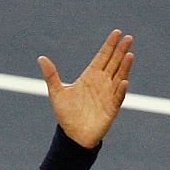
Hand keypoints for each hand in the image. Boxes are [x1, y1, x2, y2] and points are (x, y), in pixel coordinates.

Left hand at [38, 30, 133, 147]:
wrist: (72, 136)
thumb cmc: (66, 115)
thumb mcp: (57, 93)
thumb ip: (51, 75)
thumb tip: (41, 58)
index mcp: (90, 76)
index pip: (102, 57)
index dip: (109, 45)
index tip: (117, 32)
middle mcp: (102, 83)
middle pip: (114, 63)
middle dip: (121, 51)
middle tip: (128, 38)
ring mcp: (108, 94)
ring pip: (119, 76)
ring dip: (125, 66)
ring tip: (129, 54)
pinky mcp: (111, 108)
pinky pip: (118, 97)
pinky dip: (121, 90)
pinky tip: (124, 81)